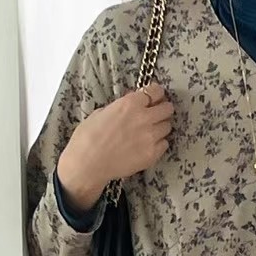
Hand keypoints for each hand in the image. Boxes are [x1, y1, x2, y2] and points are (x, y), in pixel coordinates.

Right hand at [57, 83, 173, 209]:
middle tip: (156, 115)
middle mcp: (145, 117)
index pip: (156, 91)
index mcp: (131, 103)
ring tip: (150, 132)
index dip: (156, 94)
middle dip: (162, 110)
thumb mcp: (102, 112)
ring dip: (160, 127)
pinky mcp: (152, 154)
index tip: (155, 97)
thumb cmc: (88, 137)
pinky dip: (159, 144)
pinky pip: (164, 144)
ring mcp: (150, 137)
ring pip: (168, 127)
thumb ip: (121, 106)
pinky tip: (147, 146)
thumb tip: (131, 105)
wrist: (88, 163)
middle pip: (167, 109)